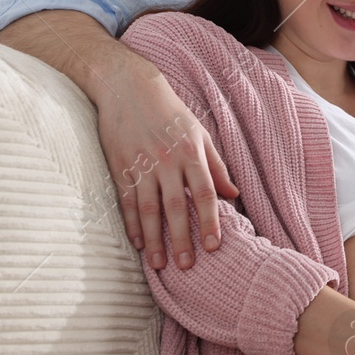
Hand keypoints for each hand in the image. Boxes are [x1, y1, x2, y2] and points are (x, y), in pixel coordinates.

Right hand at [97, 70, 236, 270]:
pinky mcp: (120, 166)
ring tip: (158, 265)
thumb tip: (234, 194)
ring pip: (148, 209)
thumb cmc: (170, 111)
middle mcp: (166, 161)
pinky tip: (137, 243)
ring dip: (154, 239)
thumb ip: (216, 166)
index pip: (203, 193)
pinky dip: (131, 224)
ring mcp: (141, 165)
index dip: (209, 221)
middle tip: (186, 266)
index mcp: (190, 153)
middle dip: (181, 238)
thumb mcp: (199, 133)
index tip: (213, 246)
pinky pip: (126, 201)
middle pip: (175, 207)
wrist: (128, 87)